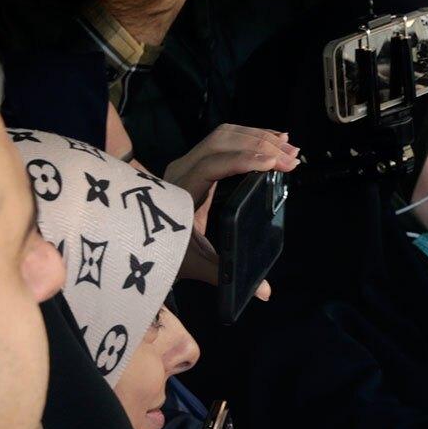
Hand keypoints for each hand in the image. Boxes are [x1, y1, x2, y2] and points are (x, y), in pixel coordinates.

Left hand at [163, 124, 300, 283]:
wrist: (135, 236)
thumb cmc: (163, 249)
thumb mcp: (194, 263)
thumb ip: (227, 274)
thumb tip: (266, 293)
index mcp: (181, 193)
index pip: (211, 166)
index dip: (242, 161)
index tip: (272, 163)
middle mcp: (181, 169)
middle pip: (221, 142)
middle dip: (260, 145)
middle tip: (292, 157)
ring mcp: (187, 161)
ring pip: (224, 135)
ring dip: (257, 136)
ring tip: (288, 146)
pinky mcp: (195, 159)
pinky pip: (223, 139)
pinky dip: (249, 135)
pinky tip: (272, 140)